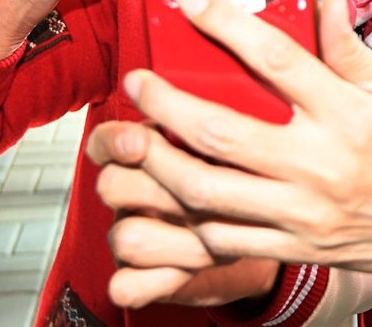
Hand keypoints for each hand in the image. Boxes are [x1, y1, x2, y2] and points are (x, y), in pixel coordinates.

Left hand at [87, 0, 371, 282]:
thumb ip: (350, 48)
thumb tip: (326, 2)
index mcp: (347, 114)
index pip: (277, 59)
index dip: (226, 26)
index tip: (192, 3)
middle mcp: (320, 162)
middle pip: (223, 132)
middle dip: (167, 103)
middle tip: (138, 82)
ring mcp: (302, 210)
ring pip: (209, 190)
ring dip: (161, 161)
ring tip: (139, 137)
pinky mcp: (293, 245)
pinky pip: (224, 236)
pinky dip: (188, 213)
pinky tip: (172, 189)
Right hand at [89, 120, 280, 307]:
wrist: (264, 229)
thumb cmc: (249, 170)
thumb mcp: (241, 134)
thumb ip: (230, 113)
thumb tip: (236, 86)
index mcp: (151, 149)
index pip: (107, 141)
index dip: (116, 141)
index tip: (141, 140)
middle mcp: (138, 191)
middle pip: (114, 186)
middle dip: (156, 191)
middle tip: (199, 196)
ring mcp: (139, 234)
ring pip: (125, 236)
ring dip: (171, 240)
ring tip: (217, 235)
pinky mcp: (144, 278)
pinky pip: (126, 285)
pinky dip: (155, 282)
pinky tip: (190, 270)